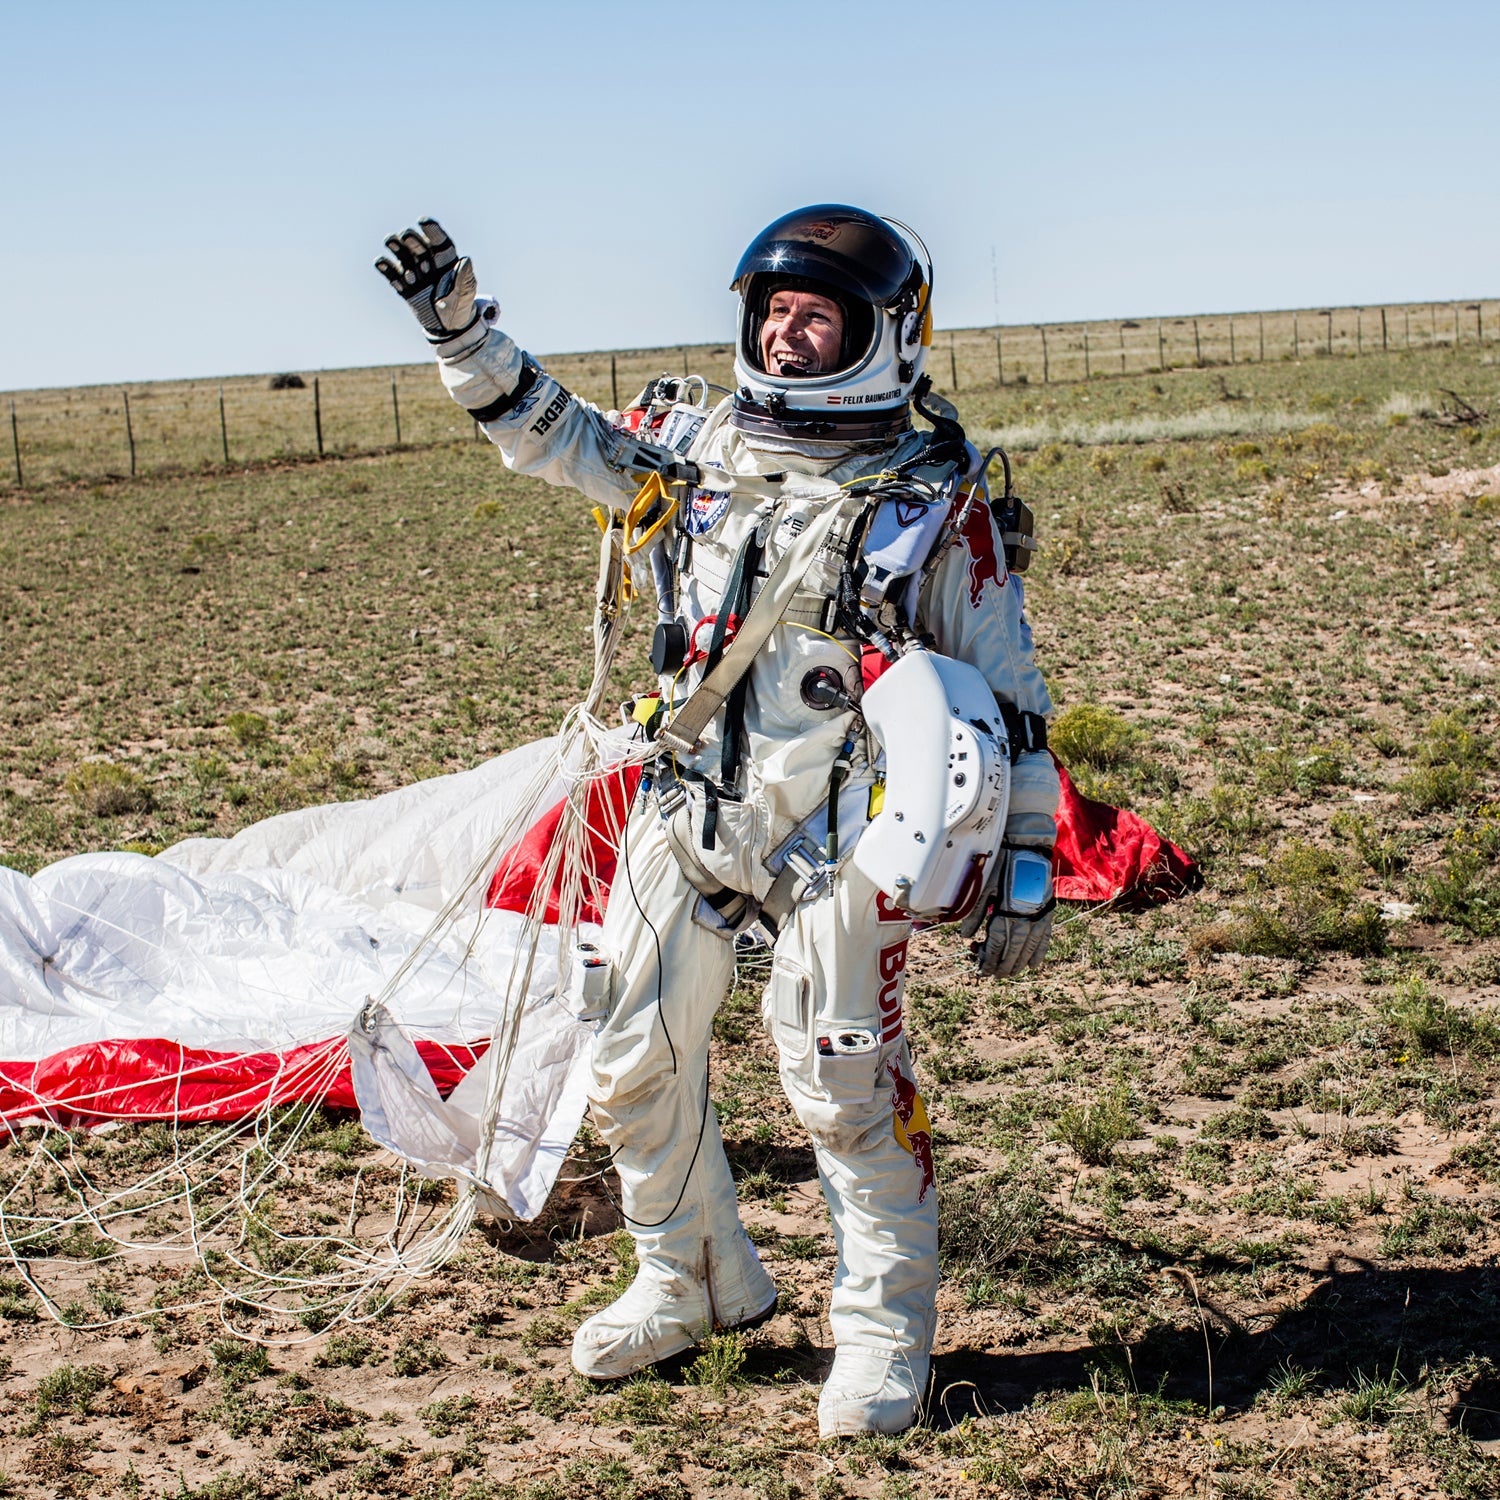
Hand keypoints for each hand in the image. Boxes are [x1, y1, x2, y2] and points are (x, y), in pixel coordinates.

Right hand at [374, 218, 479, 345]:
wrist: (448, 328)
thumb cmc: (461, 308)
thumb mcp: (465, 294)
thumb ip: (465, 278)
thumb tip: (466, 260)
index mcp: (446, 262)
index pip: (439, 243)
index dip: (432, 231)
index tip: (423, 221)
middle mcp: (429, 264)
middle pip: (419, 247)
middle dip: (412, 239)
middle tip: (406, 235)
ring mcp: (415, 274)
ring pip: (403, 256)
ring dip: (396, 247)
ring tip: (390, 241)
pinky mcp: (404, 287)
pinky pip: (392, 275)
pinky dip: (385, 268)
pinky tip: (379, 261)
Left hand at [960, 844, 1054, 976]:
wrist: (1026, 847)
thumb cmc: (1000, 864)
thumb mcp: (983, 886)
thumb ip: (975, 913)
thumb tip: (966, 937)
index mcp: (1005, 912)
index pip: (996, 946)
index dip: (987, 960)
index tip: (981, 969)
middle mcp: (1023, 918)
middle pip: (1012, 952)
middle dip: (1001, 966)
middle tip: (992, 975)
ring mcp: (1037, 916)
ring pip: (1028, 949)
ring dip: (1018, 963)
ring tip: (1009, 972)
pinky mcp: (1047, 911)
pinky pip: (1045, 938)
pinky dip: (1039, 952)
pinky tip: (1033, 964)